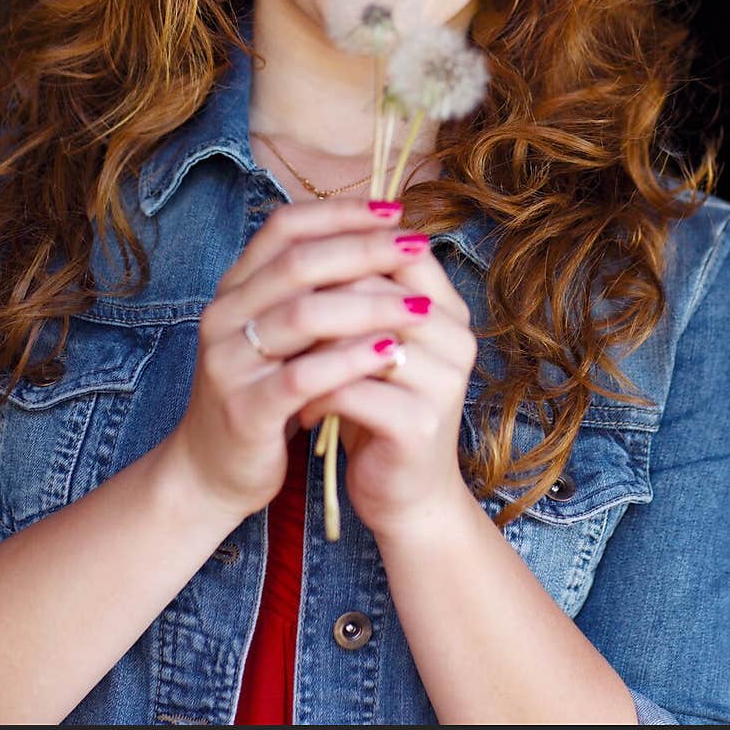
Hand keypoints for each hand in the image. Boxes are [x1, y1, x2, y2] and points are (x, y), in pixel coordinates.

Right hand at [162, 198, 436, 526]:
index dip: (340, 213)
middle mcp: (224, 316)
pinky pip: (302, 376)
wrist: (211, 471)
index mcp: (234, 288)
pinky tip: (390, 352)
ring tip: (419, 304)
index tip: (393, 210)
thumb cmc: (261, 391)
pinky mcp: (245, 410)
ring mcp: (230, 362)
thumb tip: (380, 236)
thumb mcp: (279, 332)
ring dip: (369, 304)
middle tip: (416, 245)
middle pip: (298, 264)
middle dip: (365, 249)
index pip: (284, 227)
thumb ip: (311, 289)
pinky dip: (350, 360)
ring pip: (303, 316)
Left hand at [296, 241, 477, 543]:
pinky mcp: (419, 424)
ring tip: (282, 359)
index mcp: (449, 310)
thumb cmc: (381, 408)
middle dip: (319, 297)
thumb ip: (362, 293)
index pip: (397, 253)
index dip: (343, 250)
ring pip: (360, 337)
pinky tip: (299, 408)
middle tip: (273, 310)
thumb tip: (311, 233)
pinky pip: (352, 390)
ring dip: (312, 348)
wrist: (406, 496)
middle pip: (376, 289)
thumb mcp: (375, 343)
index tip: (293, 263)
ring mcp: (443, 382)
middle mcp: (456, 339)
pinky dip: (316, 393)